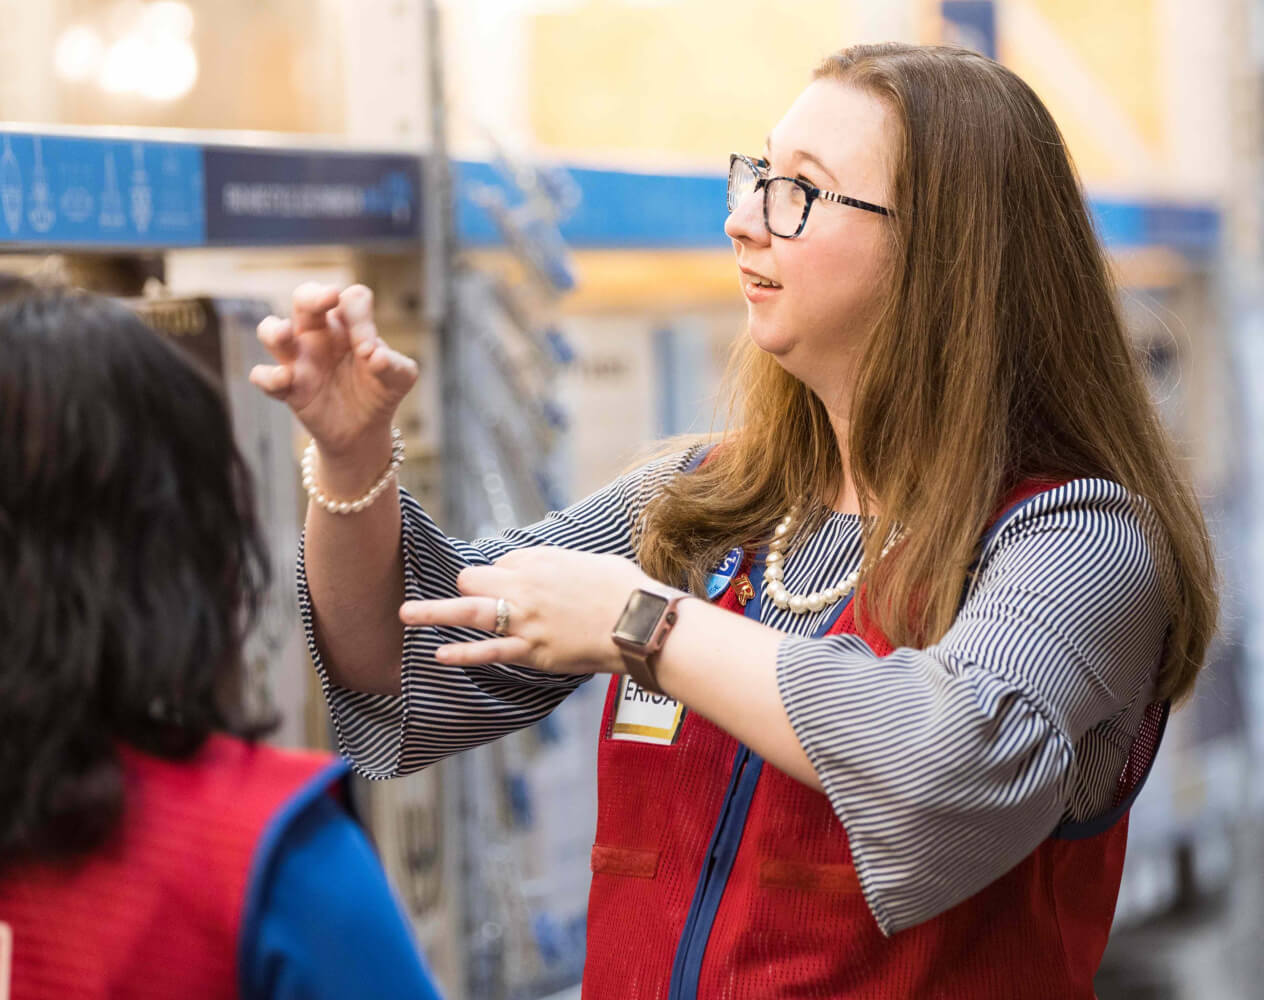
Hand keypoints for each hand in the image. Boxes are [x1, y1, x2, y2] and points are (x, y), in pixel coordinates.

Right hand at [249, 283, 417, 456]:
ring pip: (271, 330)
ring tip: (284, 334)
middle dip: (313, 295)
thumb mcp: (400, 379)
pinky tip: (286, 379)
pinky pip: (263, 375)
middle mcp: (321, 333)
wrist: (364, 431)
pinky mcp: (287, 387)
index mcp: (350, 323)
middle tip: (329, 297)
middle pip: (305, 297)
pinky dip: (269, 376)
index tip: (369, 351)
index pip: (352, 300)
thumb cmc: (381, 391)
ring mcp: (300, 358)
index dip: (361, 317)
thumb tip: (375, 356)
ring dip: (274, 329)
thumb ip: (395, 365)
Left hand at [399, 547, 651, 675]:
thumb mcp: (591, 561)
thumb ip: (563, 565)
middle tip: (472, 600)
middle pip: (473, 578)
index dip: (505, 575)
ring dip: (431, 612)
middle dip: (470, 587)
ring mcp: (524, 619)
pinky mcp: (531, 650)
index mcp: (540, 559)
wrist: (641, 622)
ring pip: (466, 611)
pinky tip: (437, 654)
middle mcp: (524, 585)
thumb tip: (555, 571)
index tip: (514, 586)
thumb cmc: (626, 590)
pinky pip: (488, 651)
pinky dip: (461, 654)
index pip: (502, 561)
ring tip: (404, 614)